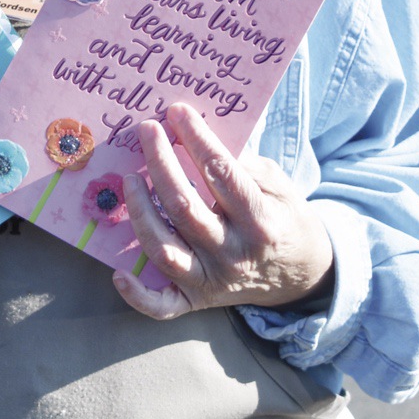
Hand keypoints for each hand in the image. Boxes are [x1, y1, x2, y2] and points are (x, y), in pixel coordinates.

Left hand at [113, 102, 334, 321]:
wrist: (300, 274)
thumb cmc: (282, 217)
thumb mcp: (278, 185)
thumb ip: (244, 164)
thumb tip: (199, 136)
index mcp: (260, 221)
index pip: (222, 174)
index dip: (197, 139)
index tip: (178, 112)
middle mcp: (234, 254)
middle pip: (184, 207)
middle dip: (161, 163)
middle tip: (147, 130)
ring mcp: (212, 281)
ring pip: (165, 250)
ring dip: (140, 212)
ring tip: (129, 177)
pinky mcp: (197, 300)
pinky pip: (162, 307)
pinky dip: (137, 295)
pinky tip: (118, 273)